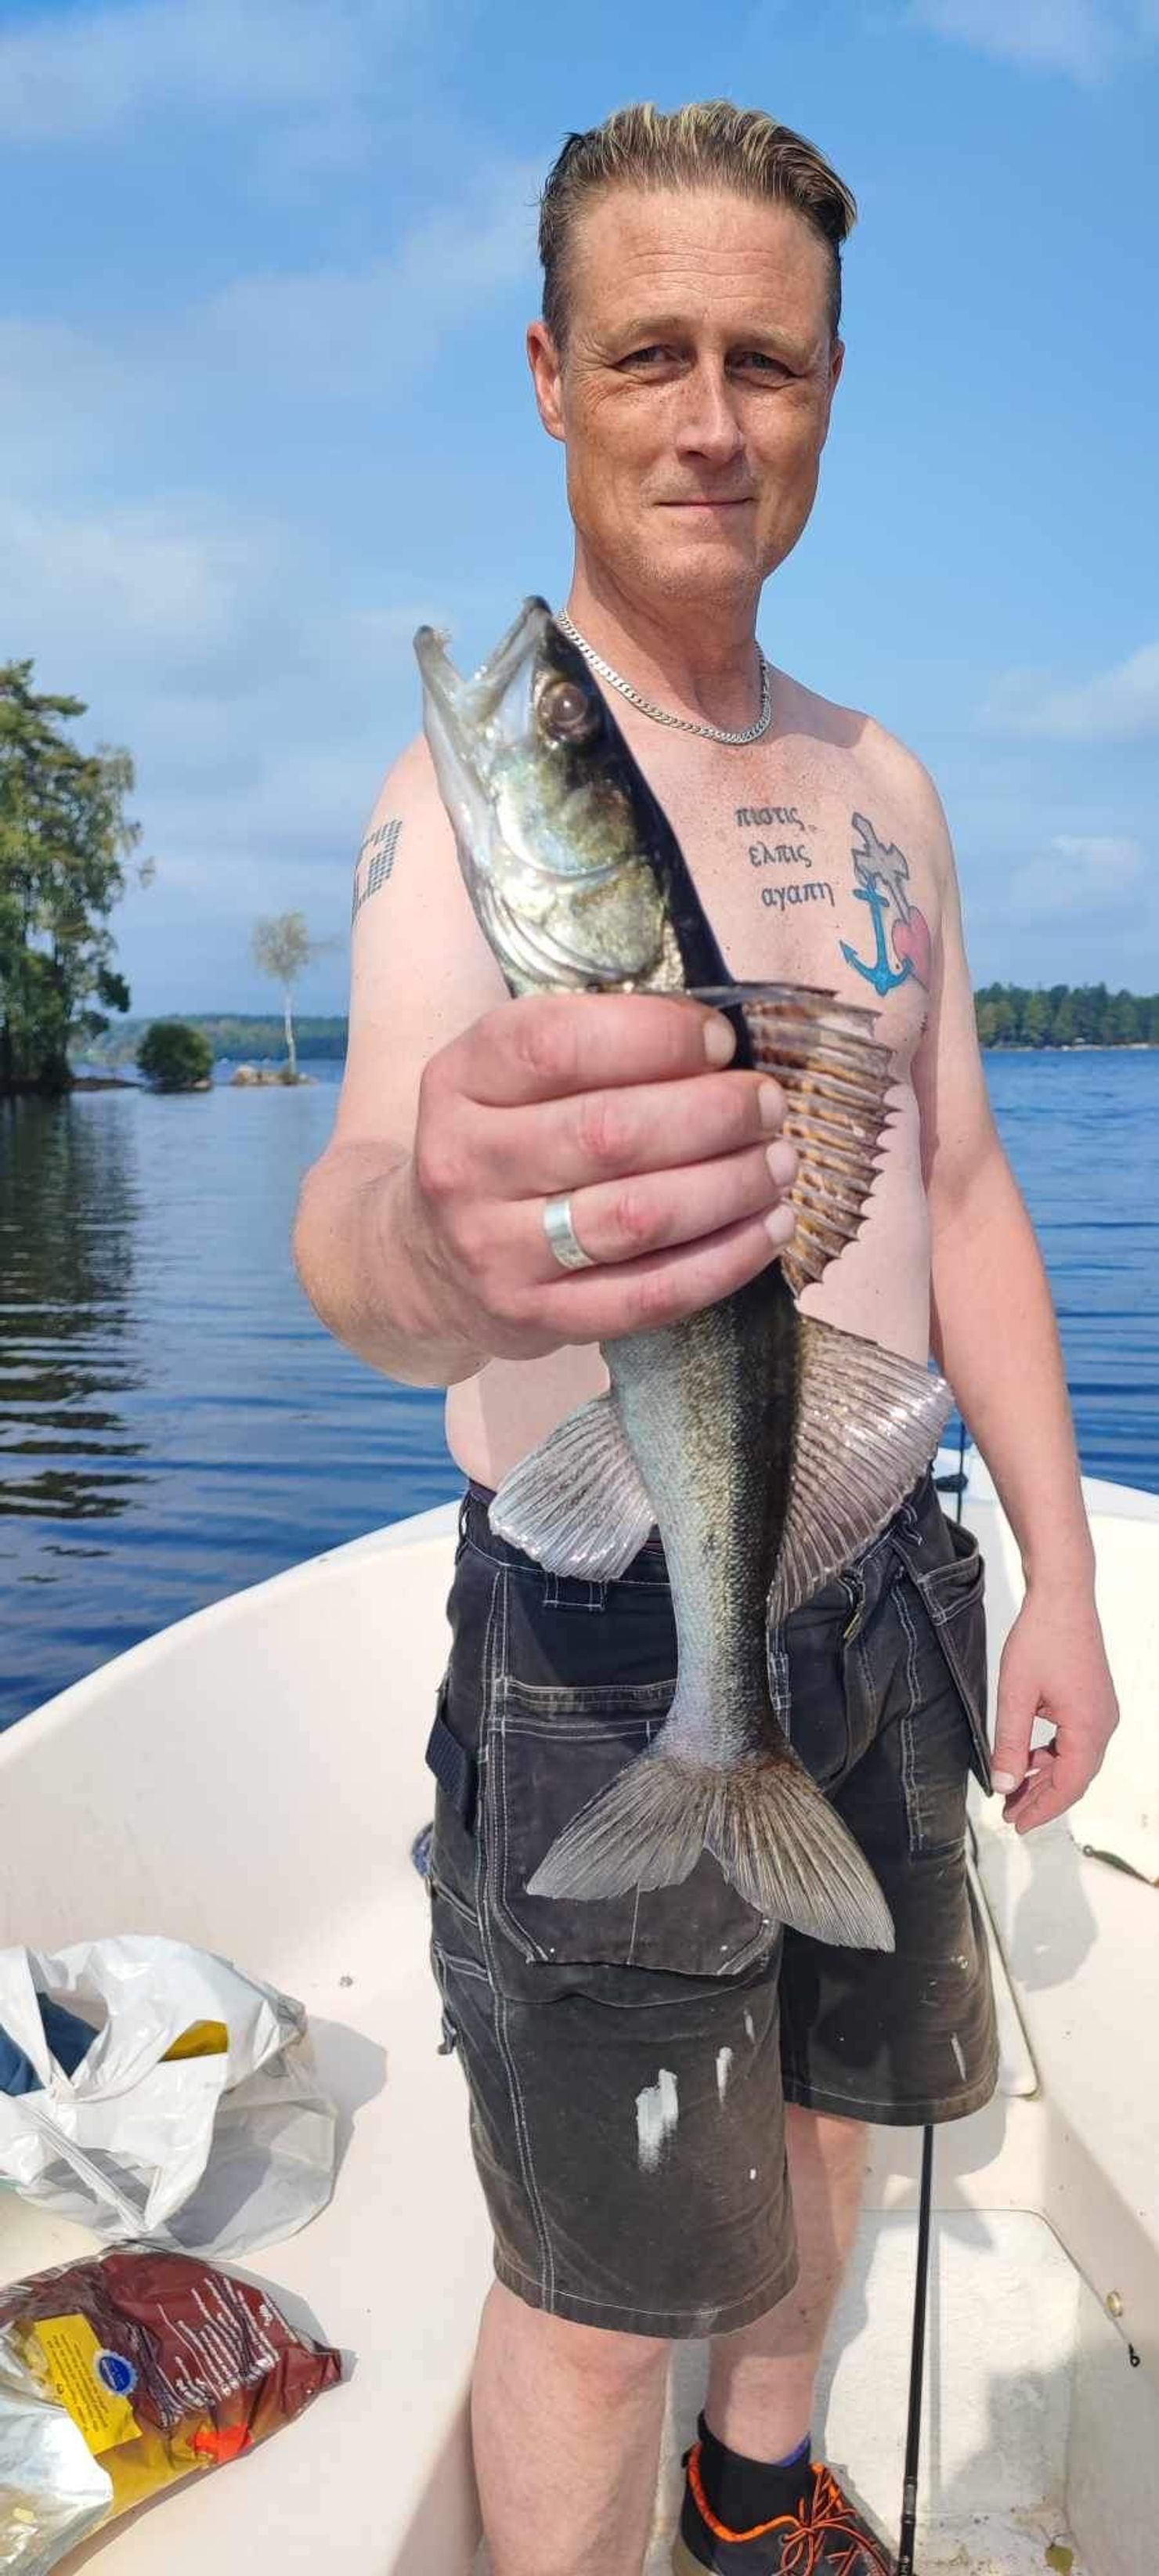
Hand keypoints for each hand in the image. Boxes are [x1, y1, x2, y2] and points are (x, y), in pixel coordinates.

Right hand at [408, 991, 796, 1360]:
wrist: (427, 1261)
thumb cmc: (502, 1146)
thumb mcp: (509, 1078)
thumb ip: (593, 1049)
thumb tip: (722, 1047)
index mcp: (460, 1081)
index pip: (555, 1045)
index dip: (654, 1037)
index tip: (721, 1041)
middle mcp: (465, 1163)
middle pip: (607, 1132)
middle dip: (712, 1114)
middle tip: (768, 1106)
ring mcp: (495, 1250)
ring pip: (635, 1216)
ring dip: (729, 1186)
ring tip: (779, 1163)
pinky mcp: (536, 1317)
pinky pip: (648, 1294)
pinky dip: (723, 1261)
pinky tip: (767, 1229)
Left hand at [990, 1588, 1118, 1832]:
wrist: (1062, 1596)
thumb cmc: (1040, 1638)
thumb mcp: (1015, 1695)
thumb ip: (1010, 1744)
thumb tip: (1004, 1786)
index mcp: (1089, 1727)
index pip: (1068, 1785)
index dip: (1042, 1810)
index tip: (1016, 1824)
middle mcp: (1103, 1723)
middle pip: (1074, 1777)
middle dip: (1041, 1798)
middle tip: (1009, 1814)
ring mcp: (1102, 1712)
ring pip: (1075, 1760)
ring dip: (1045, 1776)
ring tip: (1013, 1789)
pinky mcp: (1094, 1701)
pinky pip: (1076, 1740)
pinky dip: (1052, 1754)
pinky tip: (1028, 1756)